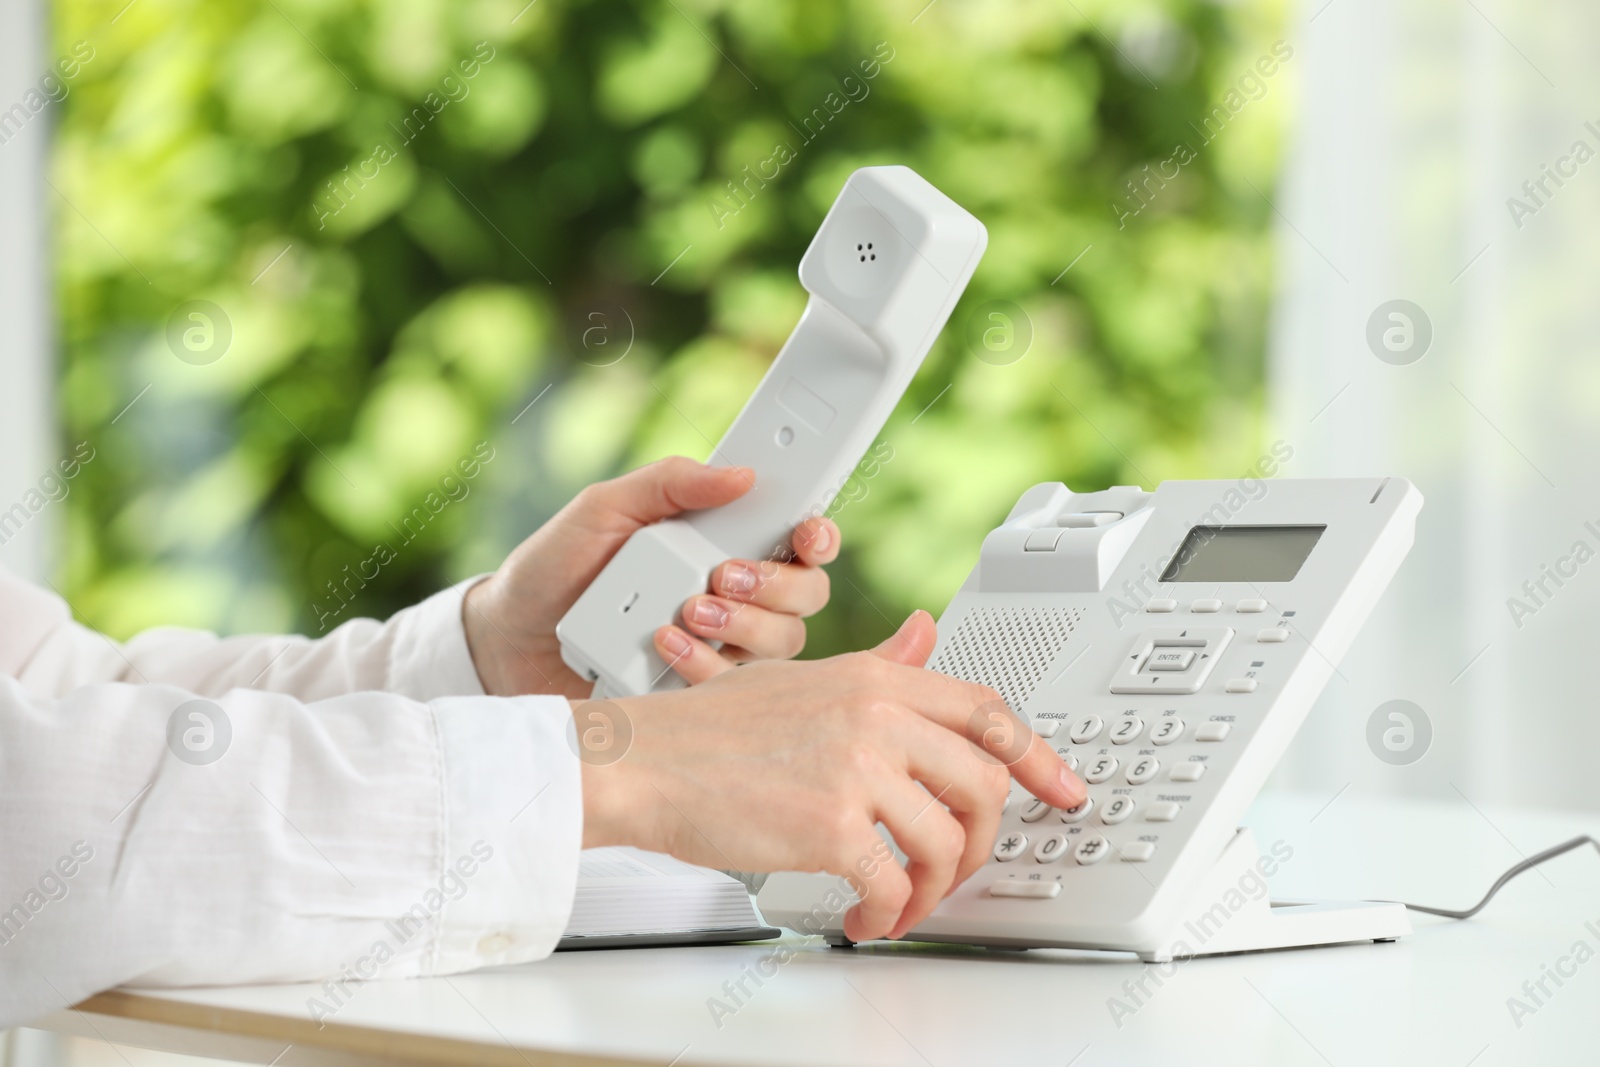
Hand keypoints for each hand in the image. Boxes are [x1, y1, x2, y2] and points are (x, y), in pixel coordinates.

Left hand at [463, 457, 839, 698]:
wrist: (507, 635)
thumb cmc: (558, 564)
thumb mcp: (606, 506)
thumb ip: (670, 482)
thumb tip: (739, 473)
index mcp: (724, 543)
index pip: (799, 541)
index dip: (819, 536)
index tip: (805, 533)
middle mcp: (734, 596)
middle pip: (806, 596)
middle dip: (775, 585)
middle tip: (721, 576)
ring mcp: (720, 648)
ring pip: (782, 645)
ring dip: (743, 627)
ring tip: (684, 613)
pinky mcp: (696, 690)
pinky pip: (736, 690)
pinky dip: (705, 667)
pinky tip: (662, 646)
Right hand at [578, 612, 1087, 942]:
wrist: (641, 762)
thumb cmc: (708, 729)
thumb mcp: (803, 680)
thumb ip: (875, 667)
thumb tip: (925, 638)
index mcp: (874, 678)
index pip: (986, 709)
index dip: (1036, 754)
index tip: (1065, 788)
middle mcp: (876, 715)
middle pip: (984, 783)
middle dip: (982, 843)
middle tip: (956, 872)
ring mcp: (857, 768)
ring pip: (948, 842)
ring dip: (934, 890)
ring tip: (902, 906)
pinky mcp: (830, 825)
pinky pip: (895, 885)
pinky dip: (891, 916)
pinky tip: (868, 920)